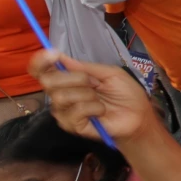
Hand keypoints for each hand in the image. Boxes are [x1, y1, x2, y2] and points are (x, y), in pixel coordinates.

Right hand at [27, 50, 160, 141]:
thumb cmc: (124, 93)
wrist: (138, 115)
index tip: (53, 54)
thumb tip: (61, 57)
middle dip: (75, 78)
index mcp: (67, 79)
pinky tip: (101, 111)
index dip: (41, 61)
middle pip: (48, 81)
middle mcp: (60, 94)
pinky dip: (93, 108)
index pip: (41, 70)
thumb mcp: (110, 73)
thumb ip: (85, 67)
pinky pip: (75, 111)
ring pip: (62, 96)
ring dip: (87, 94)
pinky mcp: (71, 126)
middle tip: (94, 83)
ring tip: (100, 99)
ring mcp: (64, 111)